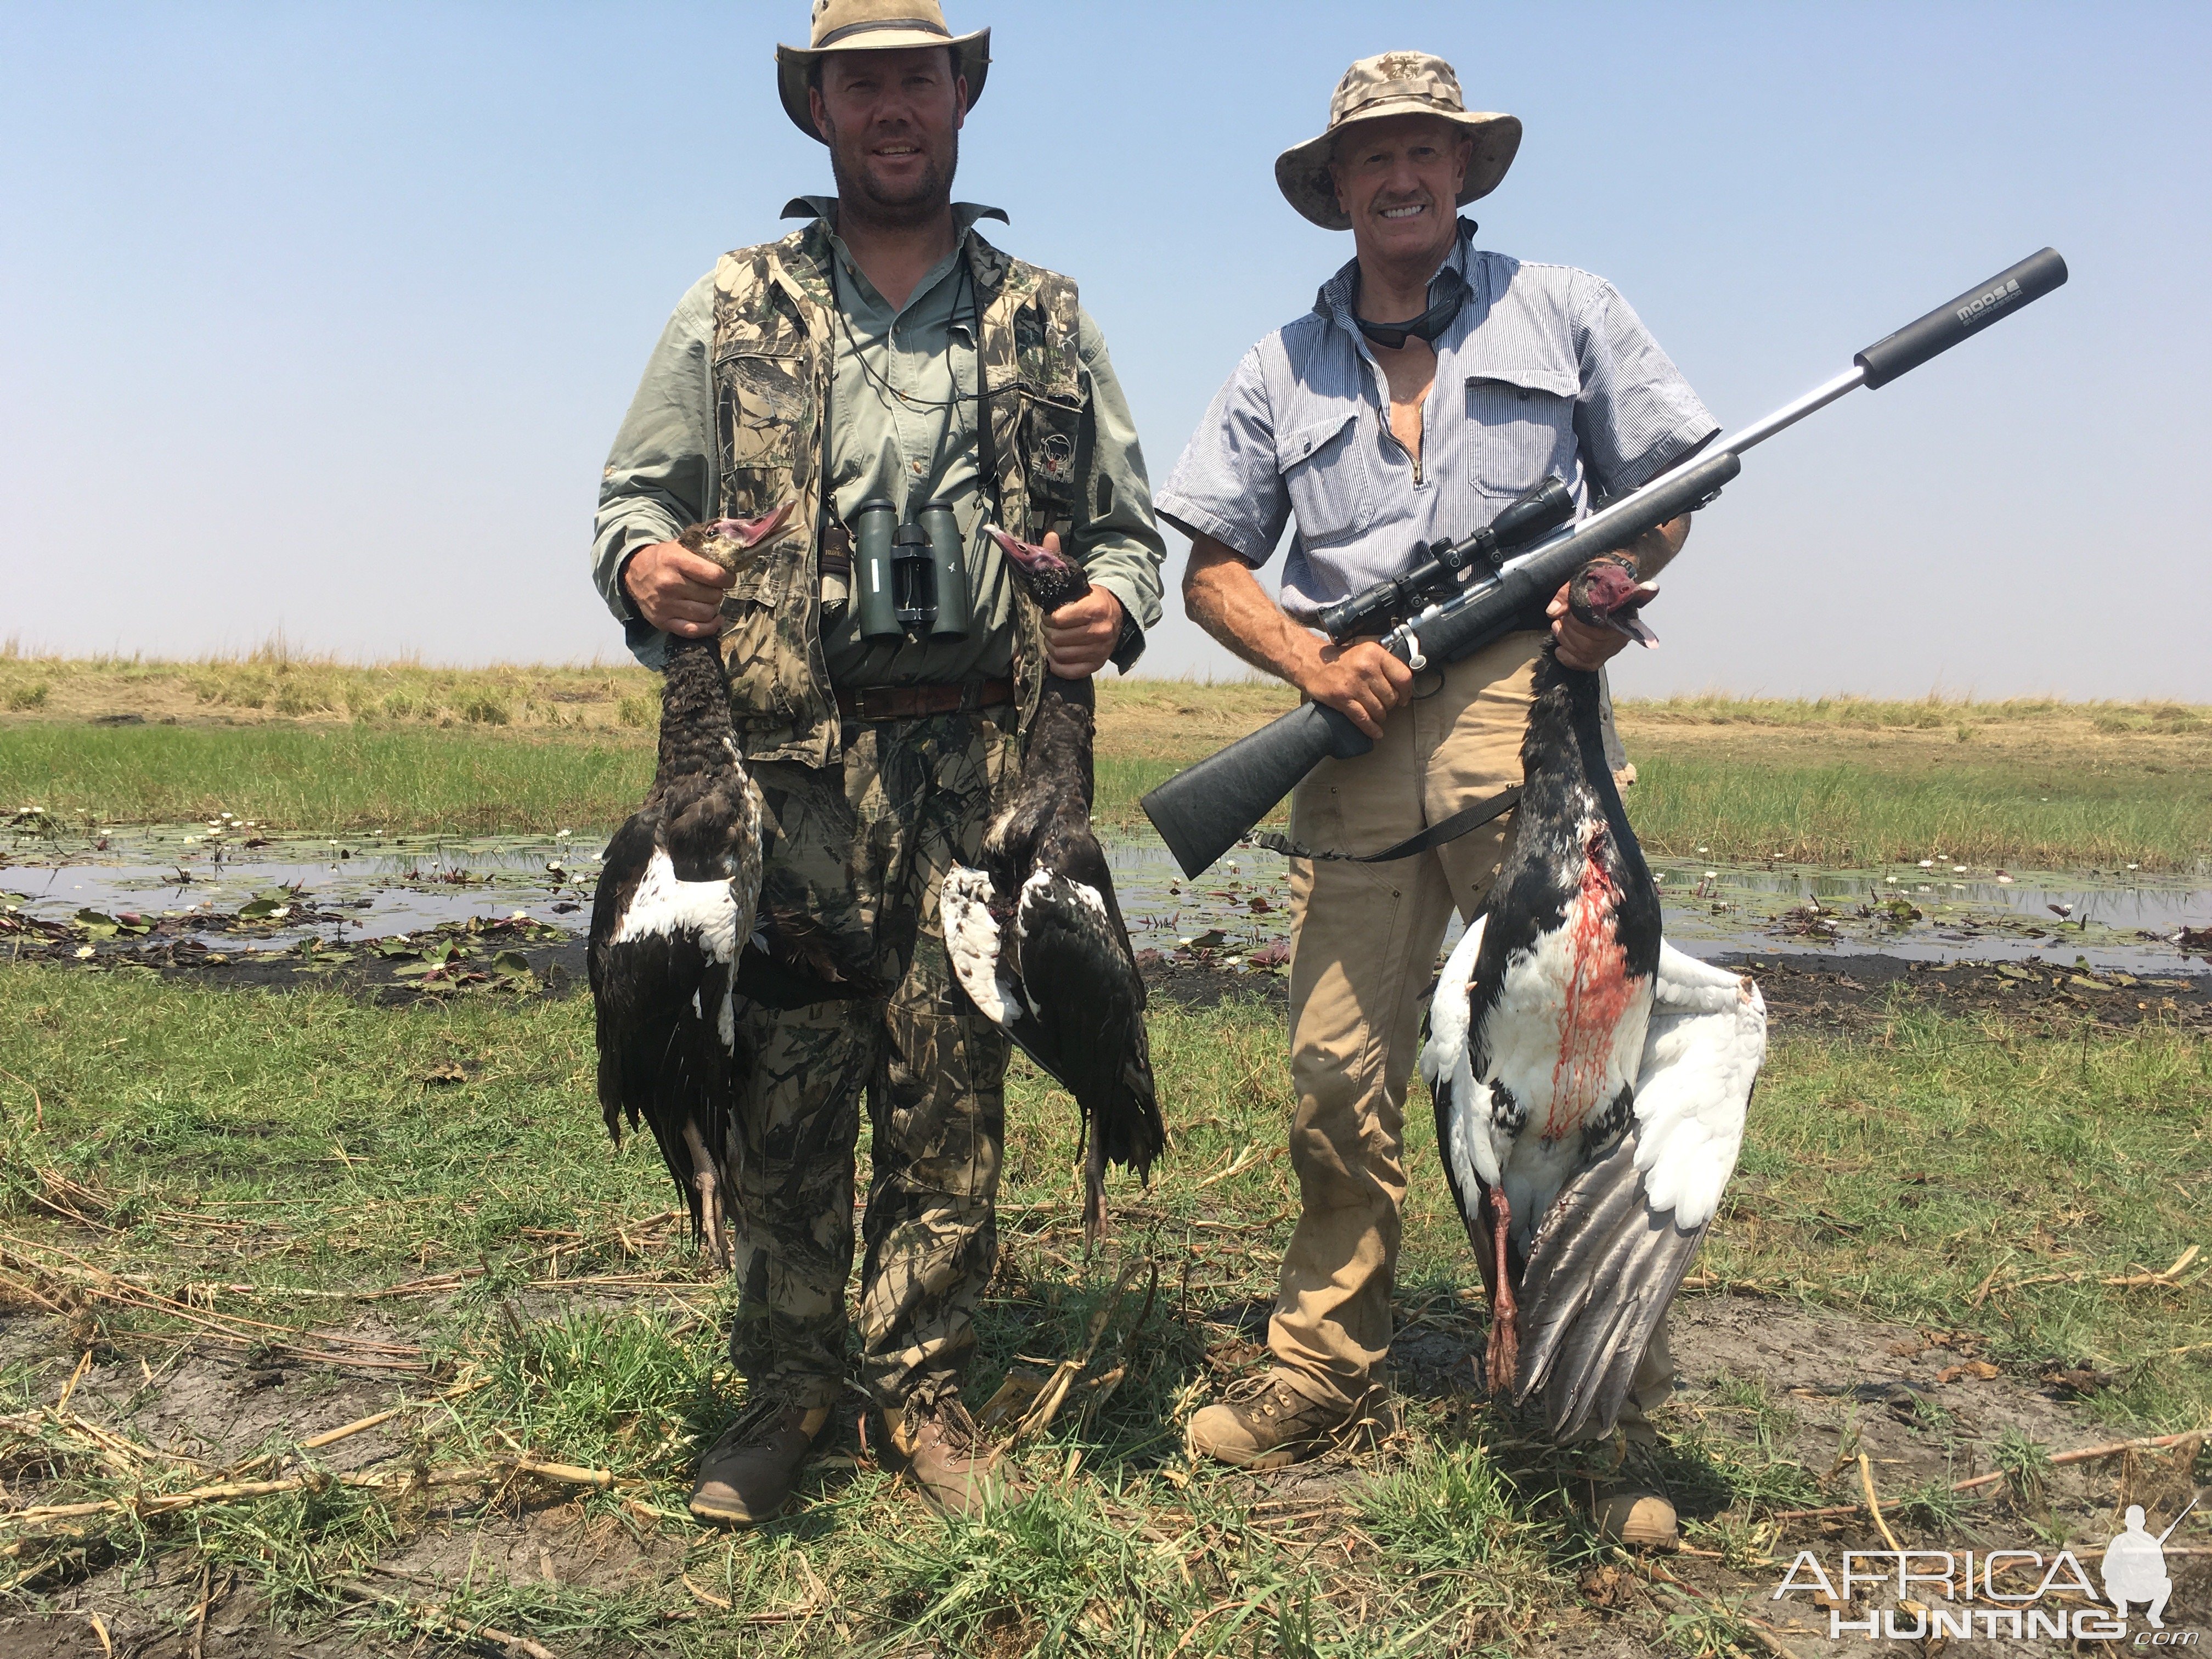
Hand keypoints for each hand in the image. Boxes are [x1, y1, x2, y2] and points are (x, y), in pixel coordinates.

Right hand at [622, 539, 737, 637]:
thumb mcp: (680, 546)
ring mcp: (665, 605)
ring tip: (708, 600)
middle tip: (713, 588)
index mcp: (675, 561)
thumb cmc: (664, 558)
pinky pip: (694, 631)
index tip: (728, 578)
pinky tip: (715, 619)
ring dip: (713, 608)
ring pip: (706, 613)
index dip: (727, 578)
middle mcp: (669, 584)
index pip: (715, 575)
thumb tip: (733, 556)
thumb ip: (703, 550)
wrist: (635, 572)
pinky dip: (709, 627)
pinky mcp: (662, 621)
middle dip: (718, 592)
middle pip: (712, 596)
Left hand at [1042, 535, 1124, 676]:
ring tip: (1056, 638)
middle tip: (1052, 627)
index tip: (1050, 614)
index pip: (1058, 619)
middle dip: (1049, 632)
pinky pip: (1069, 671)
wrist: (1117, 613)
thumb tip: (1049, 534)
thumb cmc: (1089, 597)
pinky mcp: (1097, 664)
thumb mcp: (1076, 578)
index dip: (1048, 617)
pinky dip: (1059, 665)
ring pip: (1060, 655)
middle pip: (1057, 639)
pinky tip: (1059, 655)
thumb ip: (1059, 557)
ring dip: (1052, 647)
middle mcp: (1101, 631)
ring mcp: (1101, 650)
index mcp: (1094, 608)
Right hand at [1301, 637, 1412, 739]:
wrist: (1312, 662)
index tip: (1403, 699)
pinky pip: (1363, 719)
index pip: (1403, 677)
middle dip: (1389, 705)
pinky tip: (1376, 733)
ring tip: (1375, 715)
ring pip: (1379, 710)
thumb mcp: (1365, 652)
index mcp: (1375, 654)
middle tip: (1382, 704)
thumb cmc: (1341, 660)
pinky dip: (1371, 729)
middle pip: (1391, 697)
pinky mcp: (1341, 699)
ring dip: (1379, 716)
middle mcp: (1366, 668)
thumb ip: (1384, 665)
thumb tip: (1403, 686)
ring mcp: (1353, 684)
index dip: (1406, 692)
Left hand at [1546, 581, 1631, 671]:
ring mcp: (1615, 646)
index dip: (1577, 622)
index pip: (1599, 624)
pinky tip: (1560, 651)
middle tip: (1558, 622)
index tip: (1567, 613)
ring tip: (1557, 629)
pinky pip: (1589, 664)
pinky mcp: (1606, 655)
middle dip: (1568, 633)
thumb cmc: (1596, 589)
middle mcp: (1621, 633)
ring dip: (1567, 643)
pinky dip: (1571, 660)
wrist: (1610, 592)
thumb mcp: (1581, 584)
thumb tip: (1552, 612)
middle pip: (1592, 643)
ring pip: (1589, 654)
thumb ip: (1565, 596)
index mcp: (1621, 612)